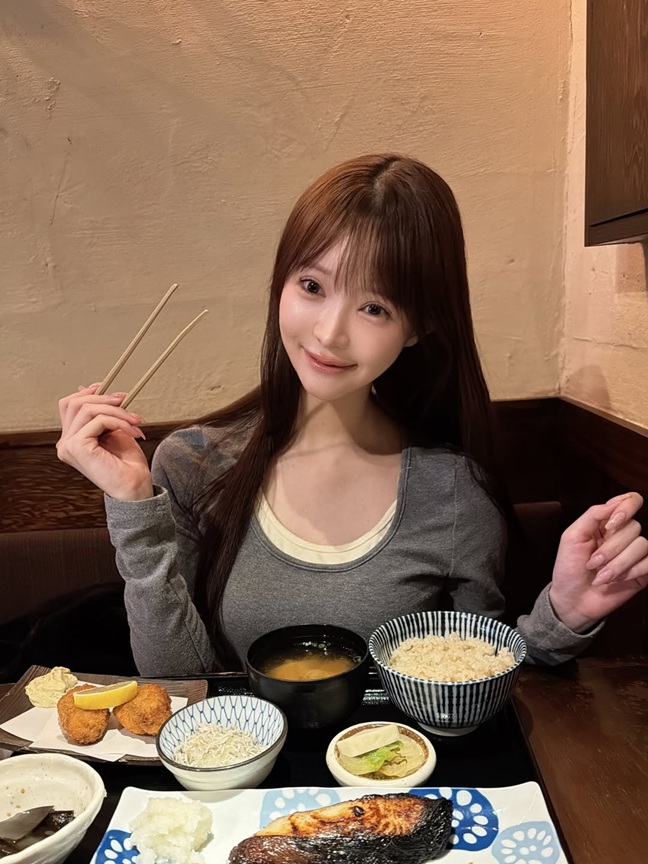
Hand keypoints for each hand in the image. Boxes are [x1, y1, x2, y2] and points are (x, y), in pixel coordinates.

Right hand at [56, 383, 153, 499]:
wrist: (135, 487)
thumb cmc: (127, 464)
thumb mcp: (114, 430)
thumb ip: (100, 413)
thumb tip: (86, 388)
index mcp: (71, 439)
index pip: (68, 405)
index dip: (87, 393)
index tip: (108, 389)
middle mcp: (65, 443)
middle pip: (76, 403)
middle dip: (105, 398)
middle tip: (126, 401)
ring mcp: (68, 446)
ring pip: (88, 409)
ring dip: (117, 411)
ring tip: (135, 420)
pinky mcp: (77, 447)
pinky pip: (98, 420)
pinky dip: (120, 421)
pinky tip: (133, 431)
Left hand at [549, 492, 647, 631]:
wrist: (572, 600)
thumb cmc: (568, 568)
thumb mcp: (572, 537)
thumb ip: (593, 515)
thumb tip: (614, 503)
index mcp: (606, 523)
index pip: (630, 501)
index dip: (626, 508)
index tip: (611, 524)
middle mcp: (623, 536)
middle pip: (634, 527)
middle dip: (611, 548)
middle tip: (593, 562)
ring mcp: (634, 554)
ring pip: (642, 545)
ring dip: (618, 563)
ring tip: (600, 575)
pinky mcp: (642, 572)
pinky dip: (631, 572)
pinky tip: (615, 580)